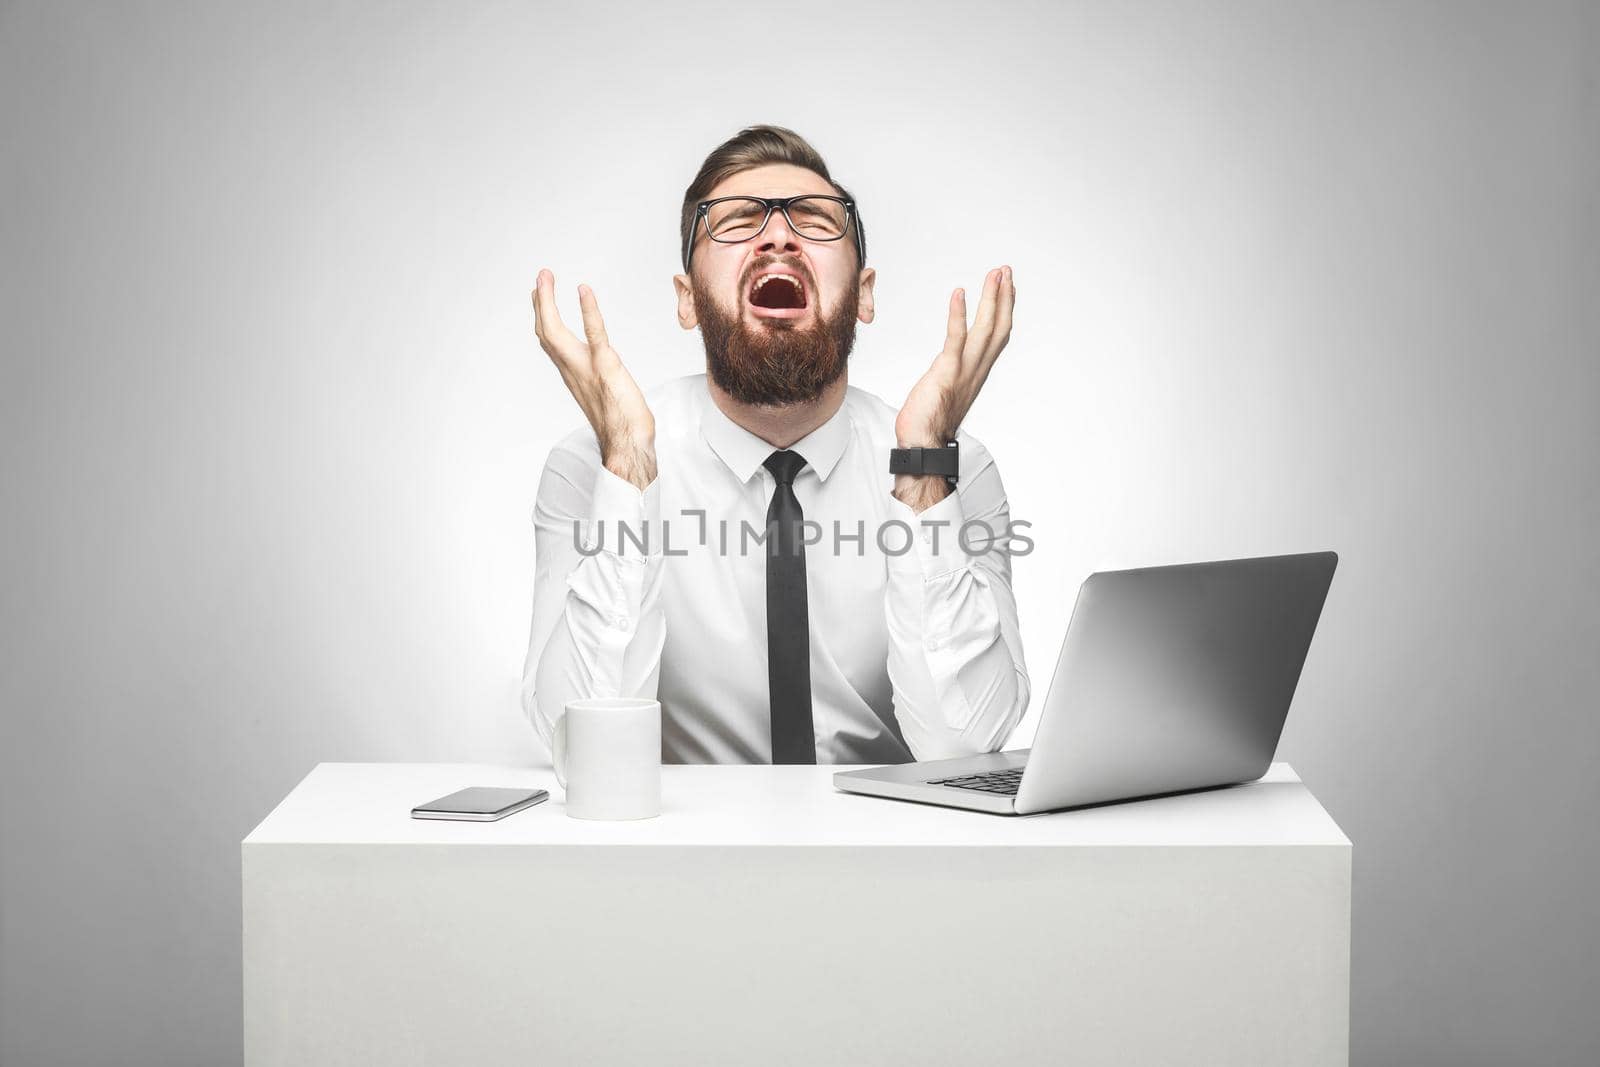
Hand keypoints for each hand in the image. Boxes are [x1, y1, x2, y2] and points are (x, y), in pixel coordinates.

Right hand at [531, 268, 656, 488]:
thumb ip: (596, 378)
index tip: (538, 294)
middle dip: (540, 302)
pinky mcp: (606, 368)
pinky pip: (594, 335)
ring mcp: (586, 368)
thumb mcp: (603, 394)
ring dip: (549, 302)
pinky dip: (588, 311)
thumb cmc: (621, 424)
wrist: (627, 445)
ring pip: (556, 332)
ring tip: (546, 278)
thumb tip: (600, 367)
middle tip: (540, 276)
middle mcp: (573, 370)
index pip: (550, 340)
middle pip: (545, 332)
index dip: (543, 316)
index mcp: (572, 374)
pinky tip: (584, 291)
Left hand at [893, 265, 1015, 510]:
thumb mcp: (946, 391)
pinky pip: (956, 339)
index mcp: (977, 372)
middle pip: (999, 327)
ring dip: (991, 299)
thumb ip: (952, 375)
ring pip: (985, 329)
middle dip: (1003, 297)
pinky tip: (959, 294)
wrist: (923, 445)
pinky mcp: (946, 372)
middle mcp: (976, 369)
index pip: (998, 336)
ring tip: (994, 275)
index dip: (1005, 311)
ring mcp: (964, 370)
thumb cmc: (929, 422)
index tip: (1008, 288)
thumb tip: (950, 367)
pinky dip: (959, 315)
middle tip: (1005, 271)